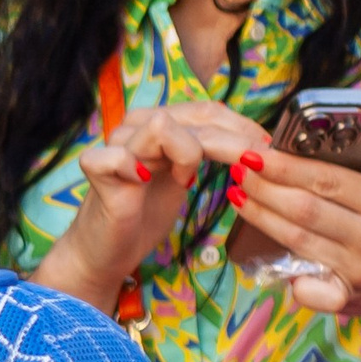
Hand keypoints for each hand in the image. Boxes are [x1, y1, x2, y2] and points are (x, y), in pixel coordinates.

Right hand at [35, 100, 268, 311]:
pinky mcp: (96, 171)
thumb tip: (254, 140)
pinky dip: (133, 166)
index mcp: (157, 125)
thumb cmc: (144, 214)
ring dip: (186, 153)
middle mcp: (135, 127)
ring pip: (159, 126)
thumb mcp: (182, 176)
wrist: (106, 251)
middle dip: (231, 139)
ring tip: (187, 180)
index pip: (205, 110)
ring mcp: (115, 147)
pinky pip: (117, 156)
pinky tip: (142, 182)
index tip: (264, 148)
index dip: (239, 125)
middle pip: (192, 117)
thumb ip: (203, 151)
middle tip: (254, 162)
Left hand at [226, 142, 360, 315]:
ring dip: (260, 215)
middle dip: (264, 187)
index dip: (286, 166)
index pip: (327, 180)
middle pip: (304, 208)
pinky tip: (256, 249)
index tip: (255, 153)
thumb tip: (309, 160)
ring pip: (296, 239)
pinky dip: (280, 269)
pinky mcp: (348, 296)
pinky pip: (305, 286)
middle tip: (239, 169)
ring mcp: (360, 268)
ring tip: (238, 194)